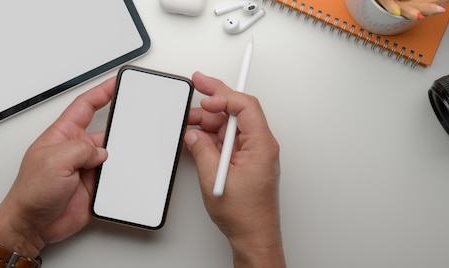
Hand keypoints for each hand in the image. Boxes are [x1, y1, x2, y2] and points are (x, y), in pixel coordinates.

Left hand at [0, 76, 115, 266]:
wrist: (32, 225)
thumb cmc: (31, 193)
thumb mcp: (54, 161)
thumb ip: (81, 150)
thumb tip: (102, 151)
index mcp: (62, 134)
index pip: (86, 105)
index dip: (102, 92)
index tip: (117, 82)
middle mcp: (76, 150)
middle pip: (105, 130)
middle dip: (119, 127)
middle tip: (134, 122)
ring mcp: (86, 169)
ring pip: (113, 155)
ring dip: (120, 157)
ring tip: (126, 158)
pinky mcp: (94, 188)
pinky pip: (114, 178)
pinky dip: (121, 178)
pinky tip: (121, 178)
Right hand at [184, 72, 284, 266]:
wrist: (254, 236)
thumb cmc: (246, 215)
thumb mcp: (216, 179)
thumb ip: (202, 151)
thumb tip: (194, 134)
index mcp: (261, 145)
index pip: (245, 107)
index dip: (223, 95)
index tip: (205, 94)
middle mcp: (259, 146)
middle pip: (237, 112)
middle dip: (215, 99)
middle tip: (197, 84)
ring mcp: (252, 153)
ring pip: (229, 126)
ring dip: (208, 121)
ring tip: (187, 122)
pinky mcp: (244, 161)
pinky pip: (227, 140)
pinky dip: (211, 137)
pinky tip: (196, 137)